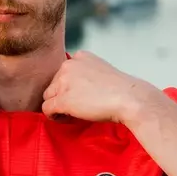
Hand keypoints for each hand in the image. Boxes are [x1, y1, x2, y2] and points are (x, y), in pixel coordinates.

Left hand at [42, 51, 160, 123]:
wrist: (129, 99)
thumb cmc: (121, 89)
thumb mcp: (101, 71)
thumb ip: (85, 75)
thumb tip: (74, 90)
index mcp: (80, 56)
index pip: (63, 72)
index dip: (69, 86)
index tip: (81, 96)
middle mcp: (69, 65)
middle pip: (54, 84)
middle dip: (62, 96)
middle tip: (77, 107)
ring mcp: (64, 82)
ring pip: (48, 96)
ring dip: (57, 106)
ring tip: (72, 114)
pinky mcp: (63, 99)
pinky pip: (47, 109)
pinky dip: (53, 116)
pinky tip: (66, 119)